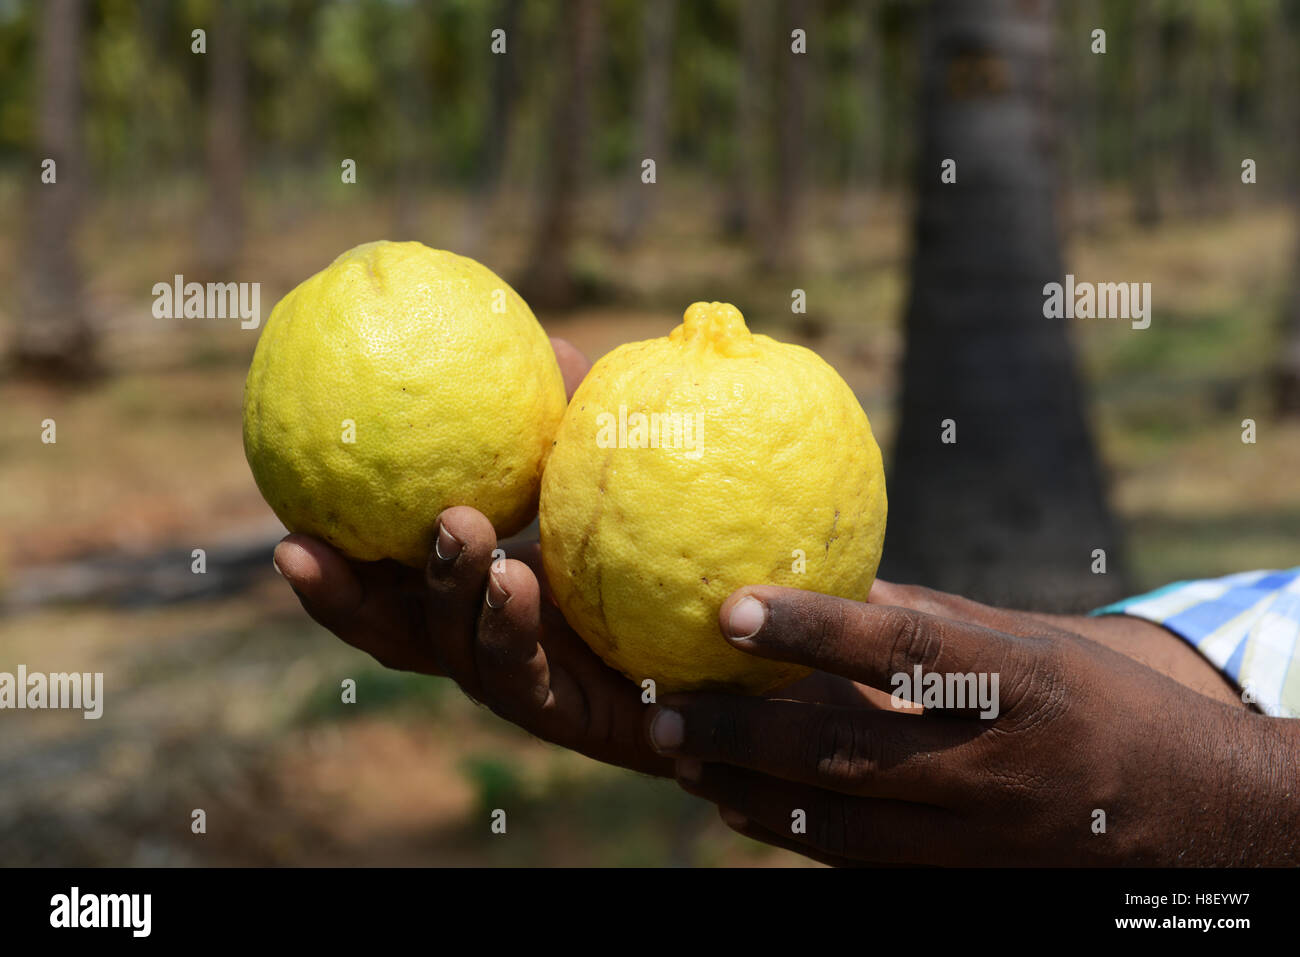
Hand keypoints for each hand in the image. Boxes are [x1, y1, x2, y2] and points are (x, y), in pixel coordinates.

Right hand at [272, 337, 675, 775]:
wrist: (714, 656)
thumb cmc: (646, 561)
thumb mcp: (604, 486)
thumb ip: (574, 429)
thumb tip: (555, 344)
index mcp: (465, 597)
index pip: (380, 587)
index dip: (330, 569)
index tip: (285, 530)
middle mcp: (476, 640)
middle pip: (386, 630)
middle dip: (345, 592)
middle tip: (308, 541)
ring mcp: (515, 679)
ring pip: (451, 646)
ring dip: (442, 586)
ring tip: (455, 528)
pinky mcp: (561, 710)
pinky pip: (524, 671)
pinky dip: (508, 624)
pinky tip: (516, 578)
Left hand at [646, 586, 1299, 865]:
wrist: (1191, 815)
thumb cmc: (1095, 703)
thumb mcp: (1028, 645)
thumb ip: (928, 621)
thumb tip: (826, 580)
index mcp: (1020, 684)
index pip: (906, 652)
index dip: (814, 630)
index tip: (728, 608)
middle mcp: (998, 766)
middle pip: (850, 754)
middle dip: (744, 735)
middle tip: (664, 709)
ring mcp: (981, 837)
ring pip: (840, 826)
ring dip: (749, 793)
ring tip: (681, 757)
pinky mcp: (965, 880)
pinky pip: (860, 863)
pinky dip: (790, 835)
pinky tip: (736, 806)